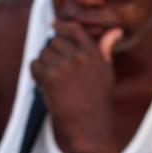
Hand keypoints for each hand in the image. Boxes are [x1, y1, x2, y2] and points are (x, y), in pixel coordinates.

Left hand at [30, 23, 121, 152]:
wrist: (90, 127)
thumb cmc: (99, 102)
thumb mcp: (107, 73)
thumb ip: (106, 49)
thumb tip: (116, 30)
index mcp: (94, 53)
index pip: (74, 29)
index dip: (61, 26)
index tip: (53, 26)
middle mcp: (79, 57)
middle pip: (55, 42)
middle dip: (53, 53)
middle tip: (56, 70)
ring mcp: (64, 66)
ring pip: (44, 53)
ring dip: (44, 64)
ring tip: (53, 80)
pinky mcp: (50, 77)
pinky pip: (34, 65)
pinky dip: (36, 73)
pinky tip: (44, 84)